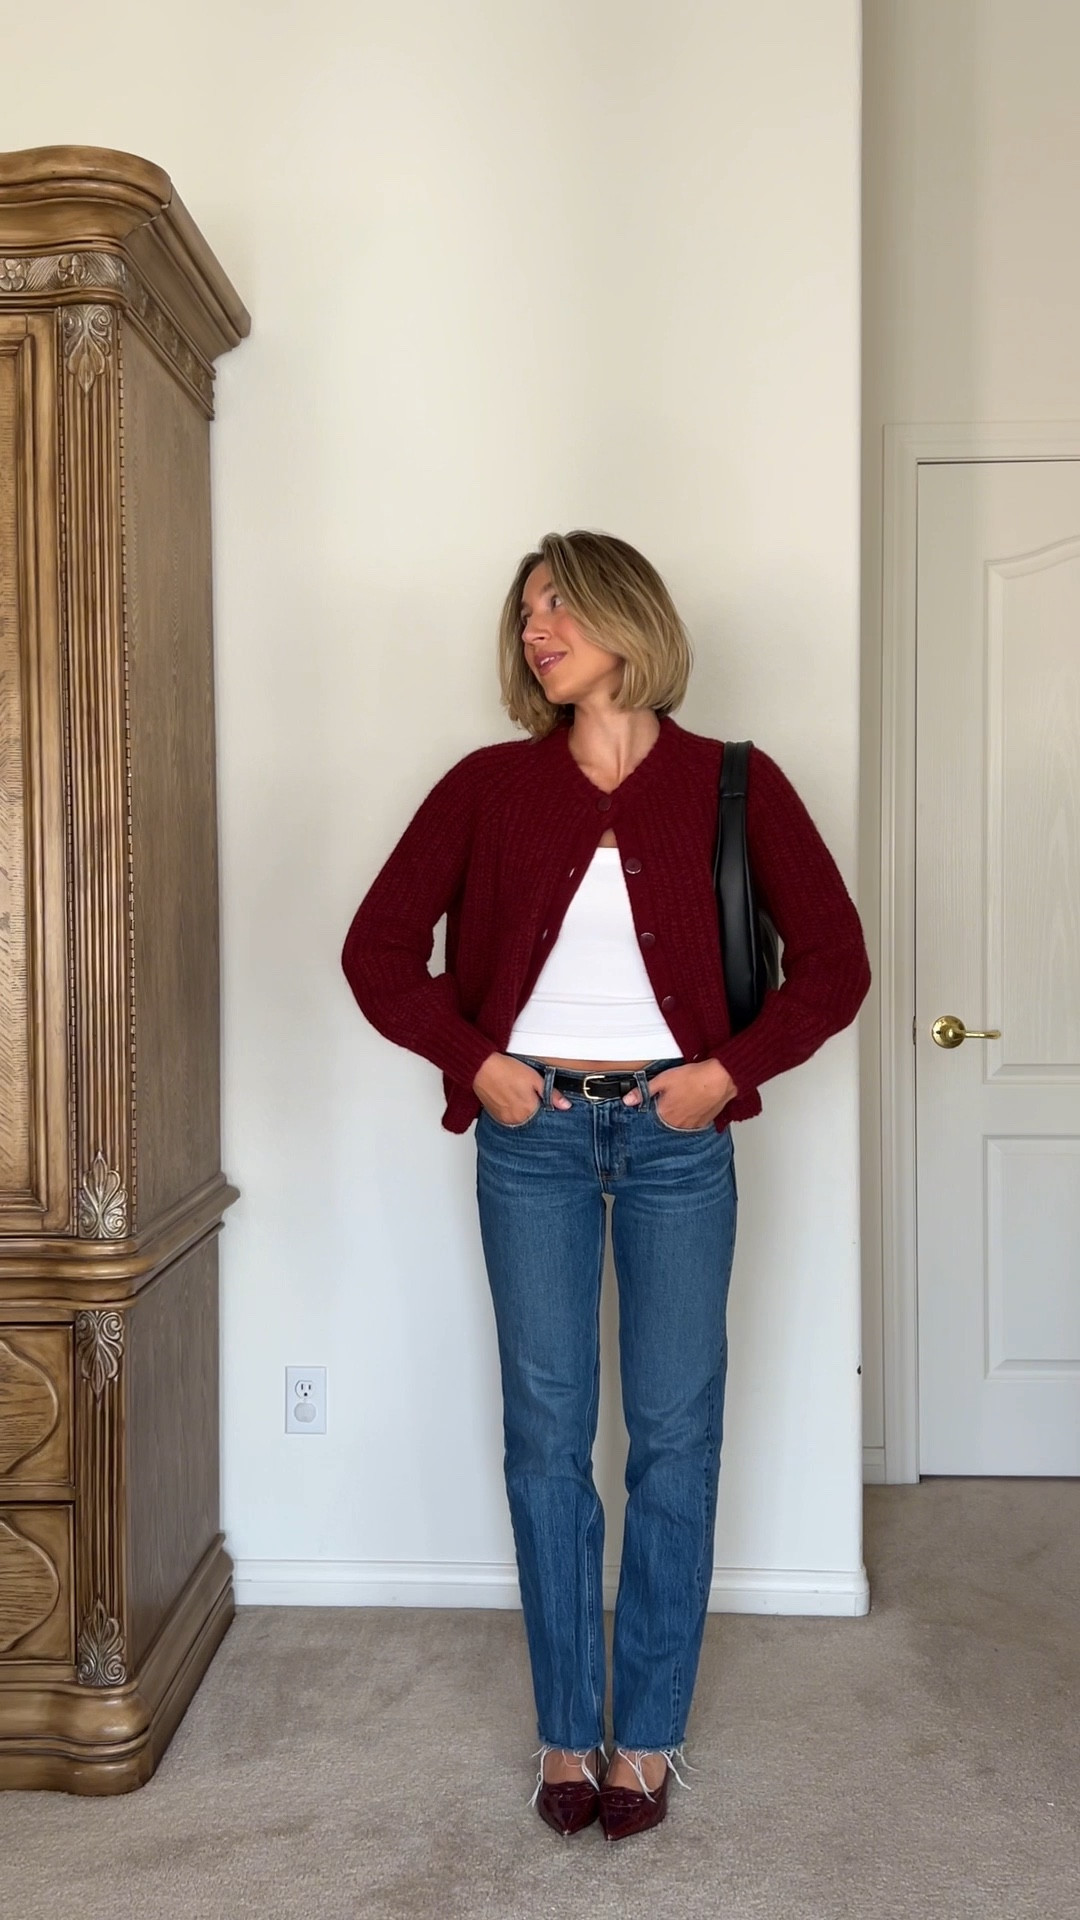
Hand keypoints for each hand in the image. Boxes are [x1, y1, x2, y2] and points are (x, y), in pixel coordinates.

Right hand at [472, 1052, 572, 1125]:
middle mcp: (516, 1119)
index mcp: (529, 1111)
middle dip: (534, 1109)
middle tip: (528, 1093)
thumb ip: (551, 1094)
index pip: (545, 1117)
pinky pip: (508, 1118)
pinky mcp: (495, 1116)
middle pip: (532, 1119)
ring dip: (523, 1111)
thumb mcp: (534, 1078)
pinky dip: (512, 1111)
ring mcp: (504, 1119)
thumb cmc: (506, 1070)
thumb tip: (566, 1106)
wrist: (481, 1067)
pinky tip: (510, 1098)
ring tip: (518, 1094)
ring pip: (520, 1119)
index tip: (544, 1099)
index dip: (546, 1106)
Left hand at [622, 1059, 737, 1128]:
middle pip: (666, 1120)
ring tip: (685, 1097)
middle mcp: (678, 1125)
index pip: (651, 1117)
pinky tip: (694, 1102)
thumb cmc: (694, 1078)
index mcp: (665, 1115)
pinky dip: (692, 1114)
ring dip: (680, 1113)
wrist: (720, 1078)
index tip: (657, 1099)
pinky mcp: (705, 1123)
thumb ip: (644, 1091)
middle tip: (674, 1096)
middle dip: (667, 1109)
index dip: (653, 1105)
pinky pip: (694, 1121)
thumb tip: (628, 1100)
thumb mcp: (663, 1080)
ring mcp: (692, 1126)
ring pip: (680, 1121)